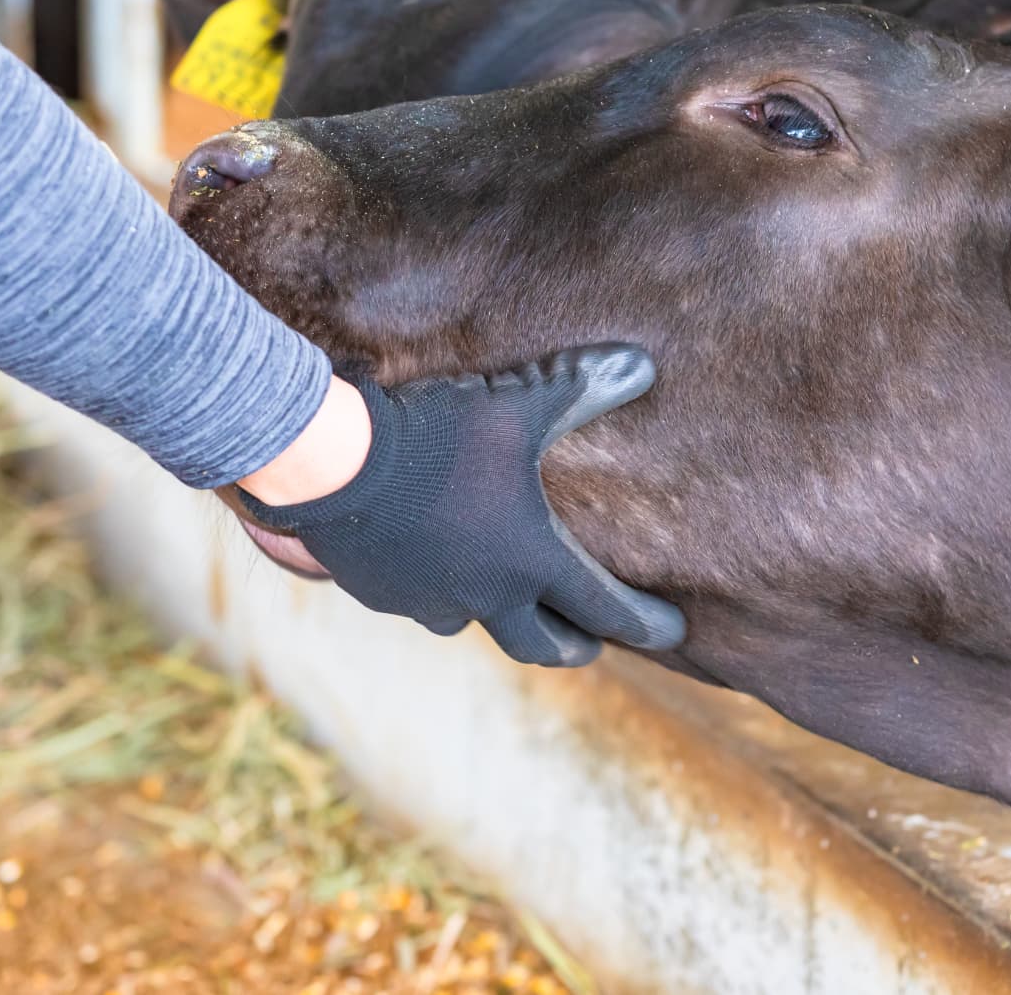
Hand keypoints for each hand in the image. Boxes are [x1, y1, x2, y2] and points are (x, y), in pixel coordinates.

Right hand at [236, 345, 685, 666]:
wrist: (334, 464)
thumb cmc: (436, 434)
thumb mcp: (517, 406)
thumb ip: (581, 389)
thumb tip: (644, 365)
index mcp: (530, 561)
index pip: (606, 609)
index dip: (648, 622)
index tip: (676, 632)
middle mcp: (486, 596)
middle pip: (543, 644)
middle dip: (575, 644)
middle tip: (592, 640)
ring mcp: (431, 601)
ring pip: (479, 625)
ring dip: (504, 618)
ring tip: (511, 600)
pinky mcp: (383, 594)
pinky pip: (425, 605)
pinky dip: (444, 595)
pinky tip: (438, 572)